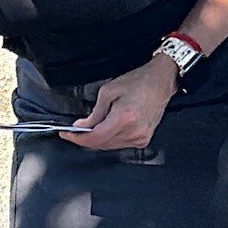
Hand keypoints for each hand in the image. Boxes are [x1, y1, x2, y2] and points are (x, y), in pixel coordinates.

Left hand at [61, 56, 177, 151]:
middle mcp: (134, 131)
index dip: (77, 138)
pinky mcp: (143, 140)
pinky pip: (119, 145)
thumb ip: (94, 113)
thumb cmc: (138, 82)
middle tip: (74, 131)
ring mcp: (140, 138)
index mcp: (124, 118)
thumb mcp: (108, 92)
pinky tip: (105, 130)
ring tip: (89, 129)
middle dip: (84, 139)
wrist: (161, 81)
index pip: (95, 137)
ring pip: (109, 146)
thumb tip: (82, 126)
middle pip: (100, 144)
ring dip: (96, 140)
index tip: (66, 134)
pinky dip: (109, 140)